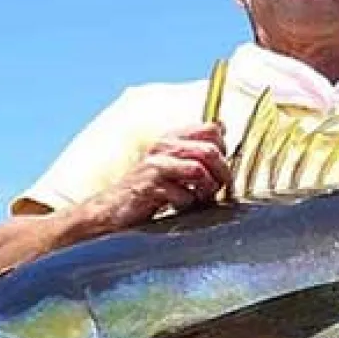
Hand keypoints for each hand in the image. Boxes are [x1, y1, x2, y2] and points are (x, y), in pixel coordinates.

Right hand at [80, 122, 230, 230]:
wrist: (114, 209)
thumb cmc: (150, 187)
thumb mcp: (173, 162)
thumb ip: (196, 146)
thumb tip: (222, 128)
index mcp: (172, 137)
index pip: (212, 129)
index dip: (223, 149)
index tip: (218, 166)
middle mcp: (163, 146)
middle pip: (210, 151)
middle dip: (221, 174)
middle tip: (216, 188)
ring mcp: (156, 166)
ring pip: (199, 170)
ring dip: (206, 189)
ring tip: (199, 197)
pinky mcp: (150, 187)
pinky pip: (184, 195)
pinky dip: (188, 204)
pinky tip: (180, 206)